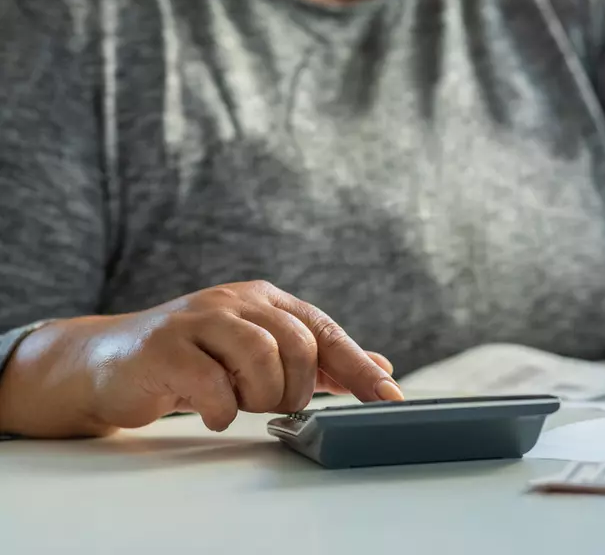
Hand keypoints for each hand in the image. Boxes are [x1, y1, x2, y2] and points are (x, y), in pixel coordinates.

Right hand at [0, 281, 401, 436]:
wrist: (108, 363)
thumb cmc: (193, 361)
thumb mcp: (259, 354)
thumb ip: (318, 360)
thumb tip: (380, 366)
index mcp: (265, 299)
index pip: (325, 330)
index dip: (359, 368)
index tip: (390, 398)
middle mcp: (236, 300)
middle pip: (297, 344)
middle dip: (295, 389)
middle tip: (275, 406)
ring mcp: (199, 319)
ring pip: (261, 357)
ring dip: (259, 396)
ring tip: (240, 404)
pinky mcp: (165, 347)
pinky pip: (213, 383)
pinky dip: (221, 408)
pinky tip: (213, 411)